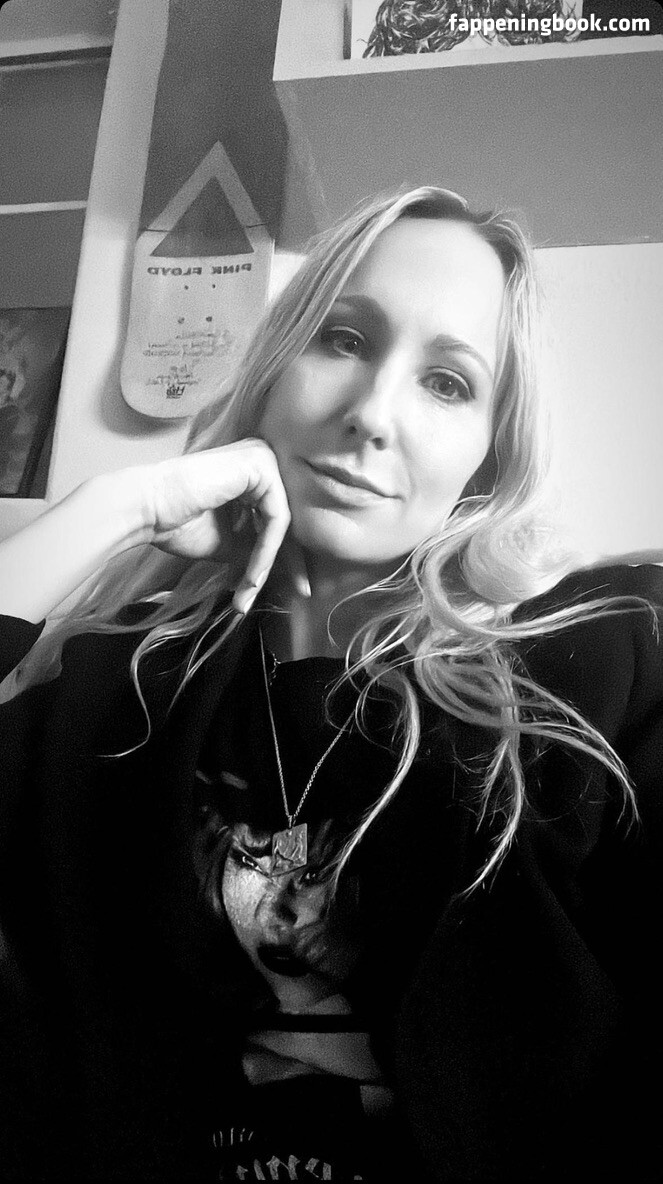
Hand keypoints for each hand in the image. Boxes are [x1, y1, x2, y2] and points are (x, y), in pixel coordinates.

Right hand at [140, 439, 291, 612]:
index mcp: (253, 472)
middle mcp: (263, 459)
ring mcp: (264, 458)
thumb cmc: (177, 523)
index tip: (297, 588)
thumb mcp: (227, 542)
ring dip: (268, 561)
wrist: (147, 509)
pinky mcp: (261, 466)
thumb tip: (274, 570)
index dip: (287, 556)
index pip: (278, 518)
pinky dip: (266, 550)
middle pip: (285, 519)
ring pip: (281, 523)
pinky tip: (253, 573)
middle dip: (291, 561)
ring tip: (251, 589)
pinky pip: (276, 518)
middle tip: (302, 592)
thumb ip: (252, 548)